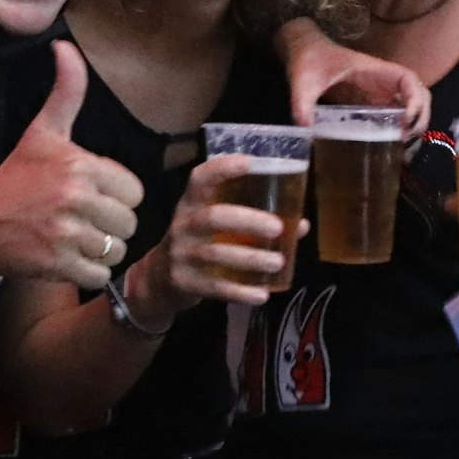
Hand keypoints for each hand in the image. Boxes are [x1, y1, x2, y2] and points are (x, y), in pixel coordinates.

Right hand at [0, 42, 143, 290]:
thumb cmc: (16, 178)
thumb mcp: (42, 133)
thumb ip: (65, 92)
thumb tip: (65, 44)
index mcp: (80, 164)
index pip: (134, 191)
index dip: (115, 196)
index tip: (88, 194)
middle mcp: (75, 197)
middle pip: (129, 222)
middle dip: (110, 225)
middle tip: (81, 219)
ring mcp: (67, 234)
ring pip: (117, 249)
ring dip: (101, 250)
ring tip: (74, 238)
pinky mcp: (59, 265)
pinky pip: (101, 275)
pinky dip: (90, 272)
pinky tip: (68, 258)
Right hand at [147, 152, 304, 309]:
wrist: (158, 280)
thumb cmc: (197, 243)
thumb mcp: (213, 227)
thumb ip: (252, 222)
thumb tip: (301, 224)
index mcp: (191, 204)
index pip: (200, 179)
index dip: (221, 169)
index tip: (249, 163)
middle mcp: (183, 225)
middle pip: (213, 217)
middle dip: (246, 220)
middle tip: (277, 227)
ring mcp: (180, 255)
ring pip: (215, 254)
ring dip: (250, 259)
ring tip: (279, 262)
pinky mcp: (183, 283)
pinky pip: (214, 287)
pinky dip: (240, 291)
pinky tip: (262, 294)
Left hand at [283, 26, 428, 134]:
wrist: (304, 52)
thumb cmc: (308, 60)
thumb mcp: (303, 81)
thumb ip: (302, 102)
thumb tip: (306, 126)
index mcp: (372, 70)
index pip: (407, 78)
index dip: (415, 97)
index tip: (407, 119)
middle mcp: (381, 79)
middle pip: (418, 91)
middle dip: (421, 114)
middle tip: (409, 137)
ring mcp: (379, 89)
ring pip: (411, 101)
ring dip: (416, 119)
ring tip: (405, 141)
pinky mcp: (372, 98)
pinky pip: (396, 110)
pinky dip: (403, 123)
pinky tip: (394, 139)